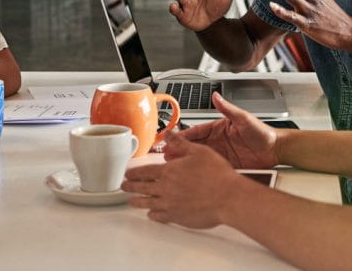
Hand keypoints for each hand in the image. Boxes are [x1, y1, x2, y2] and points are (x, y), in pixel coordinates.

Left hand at [123, 132, 246, 228]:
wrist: (228, 197)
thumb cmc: (217, 175)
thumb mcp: (199, 151)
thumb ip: (180, 143)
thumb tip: (168, 134)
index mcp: (169, 171)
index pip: (144, 172)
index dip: (133, 173)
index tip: (127, 174)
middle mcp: (166, 189)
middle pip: (142, 188)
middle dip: (130, 187)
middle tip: (124, 187)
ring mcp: (170, 204)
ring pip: (147, 203)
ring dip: (137, 202)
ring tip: (131, 202)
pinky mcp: (178, 217)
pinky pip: (160, 216)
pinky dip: (153, 215)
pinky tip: (151, 214)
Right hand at [180, 92, 279, 168]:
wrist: (276, 150)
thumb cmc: (262, 132)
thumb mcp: (243, 119)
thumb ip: (228, 109)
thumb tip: (216, 96)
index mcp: (218, 128)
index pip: (196, 131)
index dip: (182, 135)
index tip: (171, 138)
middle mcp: (217, 141)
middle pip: (194, 146)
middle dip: (179, 150)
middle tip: (166, 154)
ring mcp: (221, 154)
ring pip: (198, 158)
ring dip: (186, 161)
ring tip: (173, 165)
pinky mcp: (226, 165)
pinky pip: (209, 168)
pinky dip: (199, 171)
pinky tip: (191, 175)